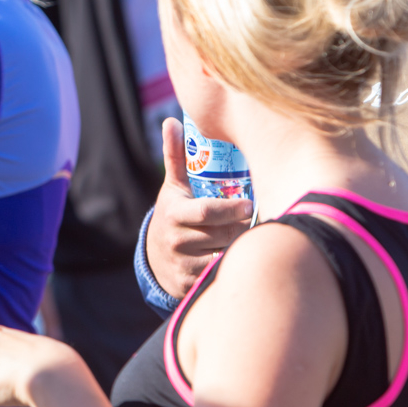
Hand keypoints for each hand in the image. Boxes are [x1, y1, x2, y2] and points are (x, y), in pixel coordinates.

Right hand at [144, 118, 251, 301]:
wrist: (155, 258)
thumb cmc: (174, 215)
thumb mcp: (173, 188)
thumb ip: (175, 156)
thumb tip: (171, 121)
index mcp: (173, 215)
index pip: (206, 212)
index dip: (231, 210)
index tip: (249, 206)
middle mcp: (176, 241)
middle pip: (223, 234)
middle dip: (240, 227)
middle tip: (252, 221)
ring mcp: (183, 265)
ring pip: (226, 254)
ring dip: (240, 246)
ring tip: (246, 237)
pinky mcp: (190, 285)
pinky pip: (221, 274)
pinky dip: (233, 266)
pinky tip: (240, 258)